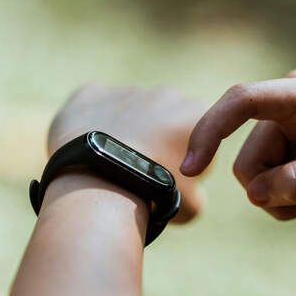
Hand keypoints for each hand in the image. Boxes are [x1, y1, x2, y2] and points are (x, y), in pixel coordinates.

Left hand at [49, 84, 207, 221]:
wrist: (102, 186)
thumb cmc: (154, 196)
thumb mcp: (193, 205)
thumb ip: (198, 191)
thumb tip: (188, 192)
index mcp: (198, 114)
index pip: (203, 135)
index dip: (193, 159)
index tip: (177, 178)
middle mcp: (168, 95)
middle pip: (167, 118)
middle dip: (160, 138)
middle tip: (145, 171)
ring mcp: (129, 91)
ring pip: (132, 110)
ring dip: (129, 130)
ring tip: (115, 163)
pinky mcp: (92, 93)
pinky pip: (95, 104)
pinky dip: (94, 122)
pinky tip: (92, 147)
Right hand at [180, 69, 295, 219]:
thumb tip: (254, 193)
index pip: (242, 101)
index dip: (209, 130)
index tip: (190, 168)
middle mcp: (290, 102)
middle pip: (248, 159)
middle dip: (275, 191)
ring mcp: (286, 124)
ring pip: (254, 176)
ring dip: (286, 198)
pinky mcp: (287, 143)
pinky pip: (266, 180)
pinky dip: (289, 197)